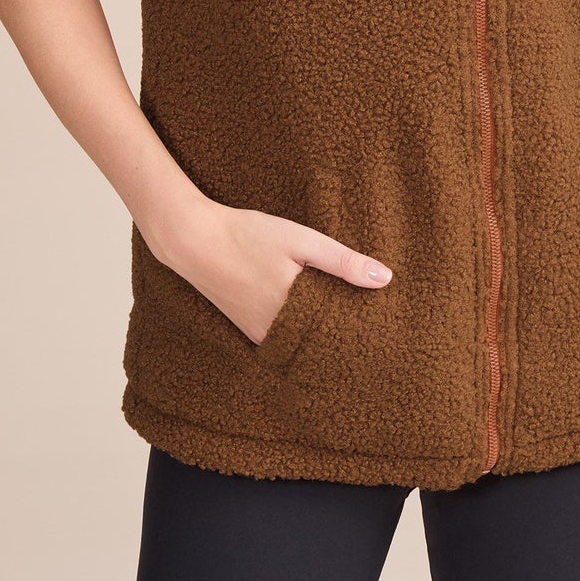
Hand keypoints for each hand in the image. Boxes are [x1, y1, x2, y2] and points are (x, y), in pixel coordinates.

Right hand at [143, 189, 393, 344]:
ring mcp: (259, 334)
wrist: (194, 240)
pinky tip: (311, 318)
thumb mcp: (301, 241)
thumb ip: (342, 261)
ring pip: (301, 344)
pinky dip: (299, 332)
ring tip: (349, 326)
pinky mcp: (248, 329)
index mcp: (294, 314)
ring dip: (321, 336)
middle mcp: (276, 333)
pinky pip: (282, 339)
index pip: (339, 337)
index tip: (385, 333)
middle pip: (321, 344)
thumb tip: (385, 279)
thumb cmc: (248, 236)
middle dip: (345, 339)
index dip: (362, 335)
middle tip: (375, 334)